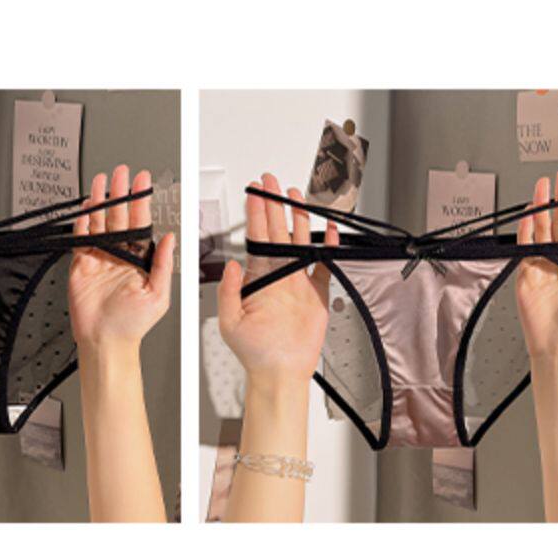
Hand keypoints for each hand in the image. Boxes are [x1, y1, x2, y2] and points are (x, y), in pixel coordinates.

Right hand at [69, 166, 175, 348]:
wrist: (105, 343)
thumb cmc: (132, 326)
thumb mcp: (158, 295)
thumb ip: (164, 265)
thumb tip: (171, 238)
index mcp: (139, 259)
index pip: (141, 223)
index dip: (141, 202)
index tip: (142, 182)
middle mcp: (120, 255)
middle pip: (120, 217)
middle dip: (120, 194)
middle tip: (121, 173)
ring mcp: (100, 259)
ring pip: (100, 222)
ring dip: (101, 201)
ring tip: (101, 181)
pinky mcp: (81, 266)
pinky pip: (81, 239)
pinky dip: (82, 223)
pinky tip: (86, 208)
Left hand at [217, 174, 336, 381]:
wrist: (280, 374)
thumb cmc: (253, 353)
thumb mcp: (230, 322)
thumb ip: (228, 291)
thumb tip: (231, 263)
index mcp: (258, 278)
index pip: (256, 237)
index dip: (255, 213)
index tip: (253, 192)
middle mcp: (278, 275)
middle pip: (277, 231)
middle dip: (273, 205)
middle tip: (271, 182)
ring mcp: (298, 282)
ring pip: (299, 241)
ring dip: (298, 218)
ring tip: (295, 195)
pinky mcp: (317, 293)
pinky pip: (325, 264)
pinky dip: (329, 246)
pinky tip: (329, 230)